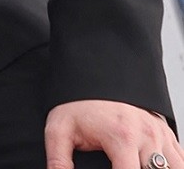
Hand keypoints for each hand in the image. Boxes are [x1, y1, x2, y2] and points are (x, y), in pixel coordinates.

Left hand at [44, 100, 182, 168]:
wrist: (92, 72)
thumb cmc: (77, 101)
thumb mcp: (60, 129)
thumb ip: (59, 160)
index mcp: (122, 137)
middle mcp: (146, 136)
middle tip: (118, 167)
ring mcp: (159, 134)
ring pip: (172, 168)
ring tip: (134, 166)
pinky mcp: (166, 133)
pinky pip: (179, 161)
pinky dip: (169, 167)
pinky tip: (150, 167)